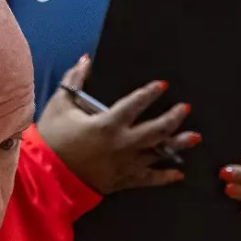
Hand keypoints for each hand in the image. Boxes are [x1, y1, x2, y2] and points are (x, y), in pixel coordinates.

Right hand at [37, 55, 200, 194]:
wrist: (44, 176)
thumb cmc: (51, 138)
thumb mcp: (59, 105)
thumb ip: (74, 81)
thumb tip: (85, 59)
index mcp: (107, 124)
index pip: (135, 104)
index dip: (150, 93)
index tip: (162, 85)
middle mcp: (121, 144)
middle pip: (155, 130)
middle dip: (173, 118)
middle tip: (184, 109)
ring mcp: (124, 164)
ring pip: (157, 154)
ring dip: (177, 145)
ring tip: (195, 137)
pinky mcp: (121, 181)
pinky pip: (147, 179)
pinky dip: (163, 177)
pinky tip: (178, 174)